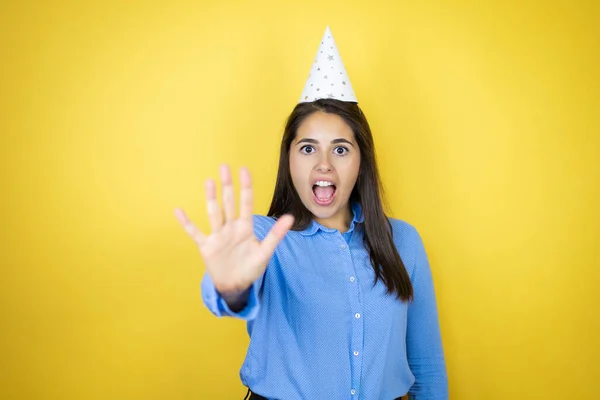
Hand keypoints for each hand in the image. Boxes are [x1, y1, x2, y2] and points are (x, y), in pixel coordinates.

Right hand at [174, 165, 293, 295]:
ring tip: (209, 182)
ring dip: (211, 198)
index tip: (244, 170)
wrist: (235, 286)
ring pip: (214, 213)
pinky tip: (178, 211)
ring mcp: (218, 235)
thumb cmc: (251, 268)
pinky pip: (195, 233)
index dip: (246, 187)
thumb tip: (290, 217)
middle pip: (229, 203)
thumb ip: (275, 235)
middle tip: (224, 167)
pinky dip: (186, 223)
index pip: (246, 203)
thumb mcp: (265, 252)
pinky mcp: (206, 246)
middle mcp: (231, 227)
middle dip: (227, 186)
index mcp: (245, 228)